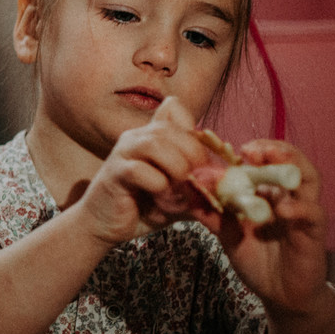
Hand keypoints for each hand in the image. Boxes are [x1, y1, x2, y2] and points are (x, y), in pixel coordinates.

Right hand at [71, 97, 212, 244]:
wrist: (106, 225)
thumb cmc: (143, 207)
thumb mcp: (179, 194)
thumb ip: (199, 187)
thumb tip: (227, 188)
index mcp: (153, 136)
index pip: (174, 108)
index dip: (193, 131)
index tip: (200, 160)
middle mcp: (137, 137)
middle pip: (171, 128)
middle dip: (192, 155)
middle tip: (197, 181)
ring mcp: (123, 153)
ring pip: (155, 143)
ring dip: (175, 167)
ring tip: (180, 188)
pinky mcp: (114, 173)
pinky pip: (139, 170)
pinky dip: (157, 186)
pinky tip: (160, 200)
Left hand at [202, 139, 332, 318]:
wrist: (279, 294)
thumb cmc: (257, 259)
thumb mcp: (227, 234)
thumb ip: (210, 212)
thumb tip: (187, 189)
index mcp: (268, 192)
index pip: (265, 161)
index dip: (250, 150)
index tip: (227, 148)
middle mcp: (288, 196)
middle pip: (291, 161)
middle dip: (273, 150)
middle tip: (250, 150)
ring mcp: (303, 211)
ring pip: (308, 180)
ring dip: (290, 167)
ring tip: (269, 163)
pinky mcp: (314, 231)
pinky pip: (312, 213)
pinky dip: (298, 208)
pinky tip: (282, 209)